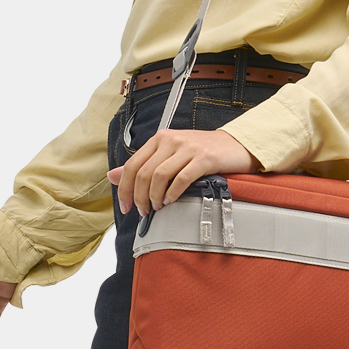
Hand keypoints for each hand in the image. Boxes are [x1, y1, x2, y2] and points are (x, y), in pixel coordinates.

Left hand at [107, 129, 257, 215]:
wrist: (236, 146)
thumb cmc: (202, 152)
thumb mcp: (170, 155)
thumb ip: (143, 164)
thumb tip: (112, 175)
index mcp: (160, 138)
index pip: (133, 164)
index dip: (124, 188)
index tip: (126, 206)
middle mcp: (171, 140)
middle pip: (144, 172)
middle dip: (139, 196)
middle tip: (143, 211)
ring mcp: (188, 148)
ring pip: (159, 176)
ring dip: (155, 196)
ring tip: (158, 206)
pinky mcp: (204, 158)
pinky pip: (181, 179)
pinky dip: (173, 193)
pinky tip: (171, 200)